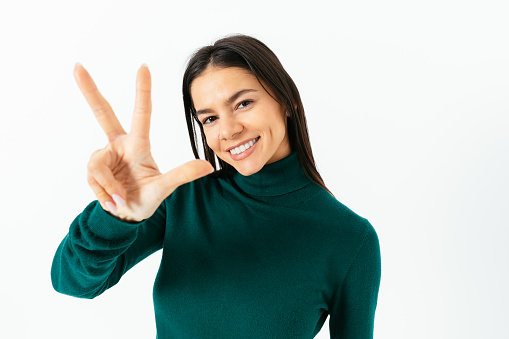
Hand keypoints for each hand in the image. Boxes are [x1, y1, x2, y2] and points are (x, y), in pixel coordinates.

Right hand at [74, 63, 213, 221]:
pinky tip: (112, 200)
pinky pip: (93, 178)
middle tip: (77, 66)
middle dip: (89, 90)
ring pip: (98, 165)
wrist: (127, 216)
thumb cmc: (147, 198)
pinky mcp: (93, 169)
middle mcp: (119, 145)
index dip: (142, 91)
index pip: (142, 113)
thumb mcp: (164, 188)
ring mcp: (104, 156)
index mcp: (138, 145)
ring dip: (110, 187)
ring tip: (122, 200)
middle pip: (103, 113)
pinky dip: (104, 194)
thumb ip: (182, 175)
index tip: (143, 66)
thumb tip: (208, 167)